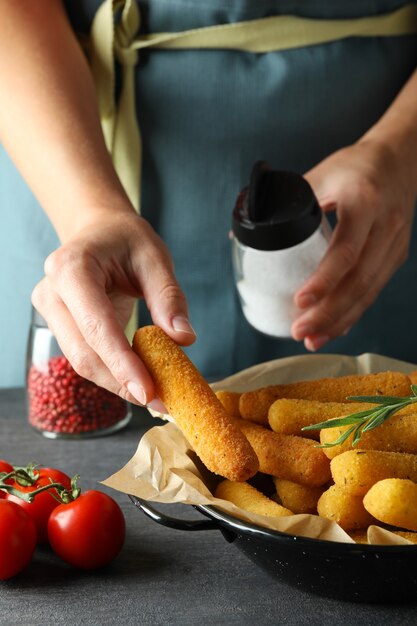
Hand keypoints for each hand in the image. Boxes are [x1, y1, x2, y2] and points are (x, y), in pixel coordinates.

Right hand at [32, 211, 195, 405]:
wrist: (98, 231)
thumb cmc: (125, 239)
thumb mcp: (155, 258)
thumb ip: (169, 297)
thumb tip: (184, 339)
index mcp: (72, 269)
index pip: (97, 326)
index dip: (122, 363)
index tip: (148, 392)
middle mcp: (52, 292)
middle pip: (84, 353)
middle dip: (122, 382)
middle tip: (162, 401)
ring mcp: (50, 311)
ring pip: (81, 361)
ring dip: (118, 383)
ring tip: (156, 395)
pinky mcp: (58, 325)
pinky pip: (85, 356)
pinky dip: (112, 372)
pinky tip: (138, 380)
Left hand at [291, 139, 415, 350]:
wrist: (400, 158)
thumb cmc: (355, 166)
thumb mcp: (321, 173)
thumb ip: (285, 199)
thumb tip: (243, 230)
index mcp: (363, 202)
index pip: (345, 250)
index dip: (323, 280)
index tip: (300, 301)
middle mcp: (385, 226)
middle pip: (359, 281)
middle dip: (328, 313)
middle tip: (299, 331)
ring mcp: (394, 244)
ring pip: (369, 292)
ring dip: (340, 320)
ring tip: (312, 339)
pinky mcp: (395, 256)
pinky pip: (374, 290)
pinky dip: (353, 312)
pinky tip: (334, 328)